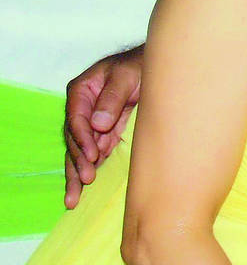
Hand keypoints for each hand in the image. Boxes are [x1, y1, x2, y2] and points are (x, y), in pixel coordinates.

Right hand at [64, 45, 143, 208]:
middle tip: (86, 181)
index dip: (82, 138)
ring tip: (73, 199)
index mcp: (82, 91)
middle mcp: (82, 108)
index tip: (92, 155)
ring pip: (80, 151)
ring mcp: (92, 122)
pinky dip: (89, 169)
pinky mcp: (104, 133)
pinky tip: (83, 189)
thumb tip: (98, 125)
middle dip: (79, 162)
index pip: (76, 118)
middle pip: (74, 139)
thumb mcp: (127, 75)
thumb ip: (112, 97)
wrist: (156, 68)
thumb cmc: (140, 65)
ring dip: (77, 173)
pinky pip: (94, 153)